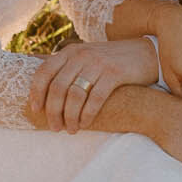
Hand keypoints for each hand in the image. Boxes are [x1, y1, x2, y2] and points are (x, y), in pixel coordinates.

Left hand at [28, 38, 156, 132]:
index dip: (36, 93)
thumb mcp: (85, 56)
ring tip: (71, 130)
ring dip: (70, 117)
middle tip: (55, 127)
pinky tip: (85, 124)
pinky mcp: (114, 74)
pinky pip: (95, 99)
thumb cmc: (111, 60)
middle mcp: (81, 55)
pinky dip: (87, 115)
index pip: (44, 72)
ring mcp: (98, 64)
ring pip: (74, 95)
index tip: (36, 110)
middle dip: (53, 111)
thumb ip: (65, 66)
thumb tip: (36, 77)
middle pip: (57, 87)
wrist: (145, 53)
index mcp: (70, 52)